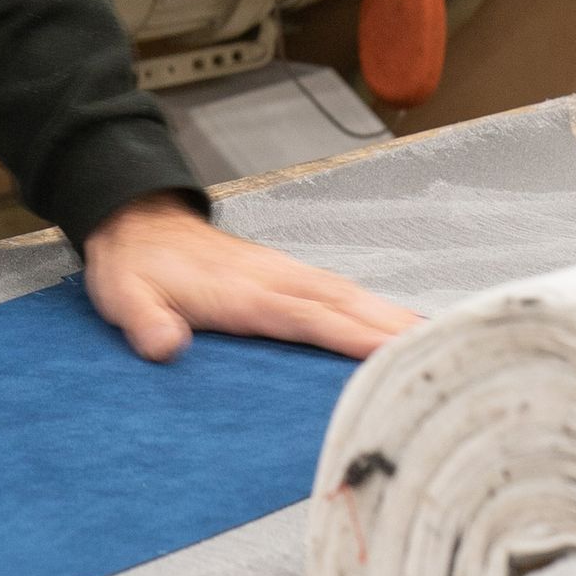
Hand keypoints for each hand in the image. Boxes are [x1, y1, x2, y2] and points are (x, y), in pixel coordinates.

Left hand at [83, 194, 417, 363]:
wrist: (134, 218)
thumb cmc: (134, 264)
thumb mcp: (123, 294)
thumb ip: (144, 320)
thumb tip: (165, 346)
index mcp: (246, 292)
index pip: (312, 318)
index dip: (356, 337)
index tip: (401, 355)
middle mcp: (276, 279)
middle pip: (349, 307)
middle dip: (398, 332)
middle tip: (453, 356)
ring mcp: (284, 275)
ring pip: (351, 299)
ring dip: (395, 321)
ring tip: (444, 348)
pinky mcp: (284, 278)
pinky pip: (339, 297)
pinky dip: (374, 313)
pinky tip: (397, 329)